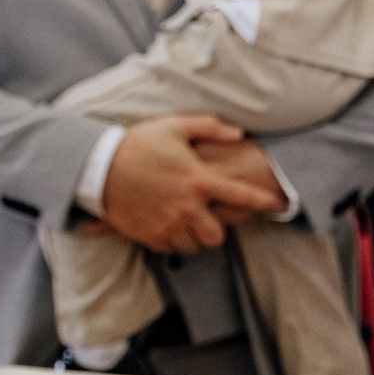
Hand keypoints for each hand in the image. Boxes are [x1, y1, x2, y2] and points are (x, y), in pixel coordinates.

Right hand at [99, 113, 283, 253]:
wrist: (98, 166)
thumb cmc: (138, 144)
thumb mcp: (174, 126)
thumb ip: (209, 127)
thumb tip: (238, 132)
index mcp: (198, 179)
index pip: (241, 195)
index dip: (263, 201)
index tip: (276, 203)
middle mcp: (187, 206)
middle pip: (217, 235)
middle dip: (216, 230)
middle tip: (207, 219)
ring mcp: (168, 223)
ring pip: (194, 245)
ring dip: (193, 237)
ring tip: (185, 224)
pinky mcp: (149, 234)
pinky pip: (170, 248)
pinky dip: (171, 240)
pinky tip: (165, 226)